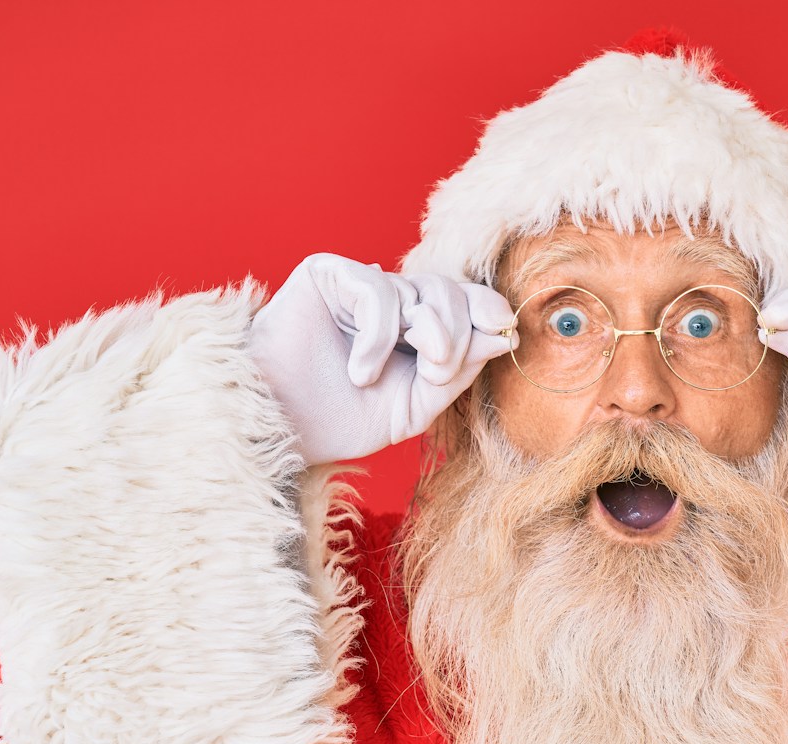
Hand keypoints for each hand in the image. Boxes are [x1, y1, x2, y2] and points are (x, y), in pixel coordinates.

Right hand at [248, 253, 512, 464]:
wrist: (283, 426)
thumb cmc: (342, 417)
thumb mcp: (416, 404)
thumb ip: (458, 370)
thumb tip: (504, 333)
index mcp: (417, 328)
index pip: (466, 302)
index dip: (488, 309)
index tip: (504, 328)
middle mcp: (394, 302)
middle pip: (452, 292)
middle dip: (457, 334)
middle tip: (434, 373)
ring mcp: (362, 286)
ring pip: (421, 289)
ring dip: (423, 336)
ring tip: (384, 378)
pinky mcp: (330, 273)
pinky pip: (379, 292)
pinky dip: (376, 337)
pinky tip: (359, 369)